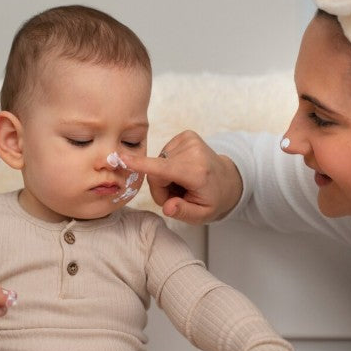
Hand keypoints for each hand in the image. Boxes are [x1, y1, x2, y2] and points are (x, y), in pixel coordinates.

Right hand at [118, 130, 242, 224]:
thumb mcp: (202, 215)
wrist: (228, 180)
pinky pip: (163, 155)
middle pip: (156, 173)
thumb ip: (183, 212)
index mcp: (197, 173)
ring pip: (157, 164)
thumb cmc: (212, 199)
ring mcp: (189, 140)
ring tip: (183, 183)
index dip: (141, 165)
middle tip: (178, 196)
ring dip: (165, 178)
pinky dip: (169, 166)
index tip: (122, 158)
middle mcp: (193, 152)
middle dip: (161, 188)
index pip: (164, 170)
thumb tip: (168, 207)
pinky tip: (183, 171)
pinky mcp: (185, 135)